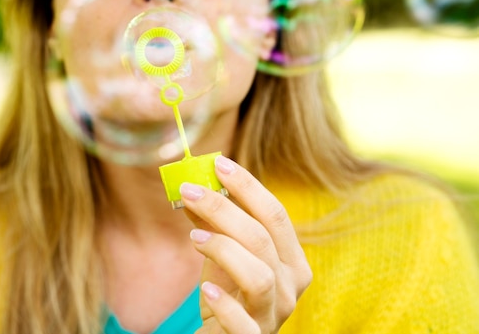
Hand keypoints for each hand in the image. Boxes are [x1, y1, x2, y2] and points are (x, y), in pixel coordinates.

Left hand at [180, 155, 311, 333]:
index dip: (248, 186)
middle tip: (189, 191)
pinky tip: (206, 289)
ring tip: (193, 238)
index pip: (276, 215)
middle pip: (263, 239)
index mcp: (291, 261)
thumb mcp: (222, 256)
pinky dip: (225, 304)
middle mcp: (290, 287)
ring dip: (224, 249)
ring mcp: (274, 315)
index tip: (218, 163)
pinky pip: (244, 323)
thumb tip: (194, 186)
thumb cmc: (229, 294)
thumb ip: (214, 225)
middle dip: (224, 209)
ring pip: (258, 276)